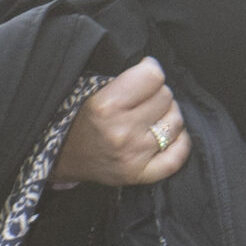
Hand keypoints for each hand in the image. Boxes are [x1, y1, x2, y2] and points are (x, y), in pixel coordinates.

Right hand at [51, 56, 190, 186]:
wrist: (65, 156)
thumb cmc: (82, 119)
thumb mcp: (94, 91)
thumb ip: (127, 80)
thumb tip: (156, 71)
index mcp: (107, 105)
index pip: (153, 76)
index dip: (150, 71)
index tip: (145, 75)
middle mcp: (122, 131)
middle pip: (166, 97)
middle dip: (157, 94)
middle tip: (144, 100)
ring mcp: (134, 155)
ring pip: (176, 122)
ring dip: (168, 116)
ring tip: (153, 117)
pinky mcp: (141, 175)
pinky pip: (178, 156)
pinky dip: (180, 143)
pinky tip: (170, 135)